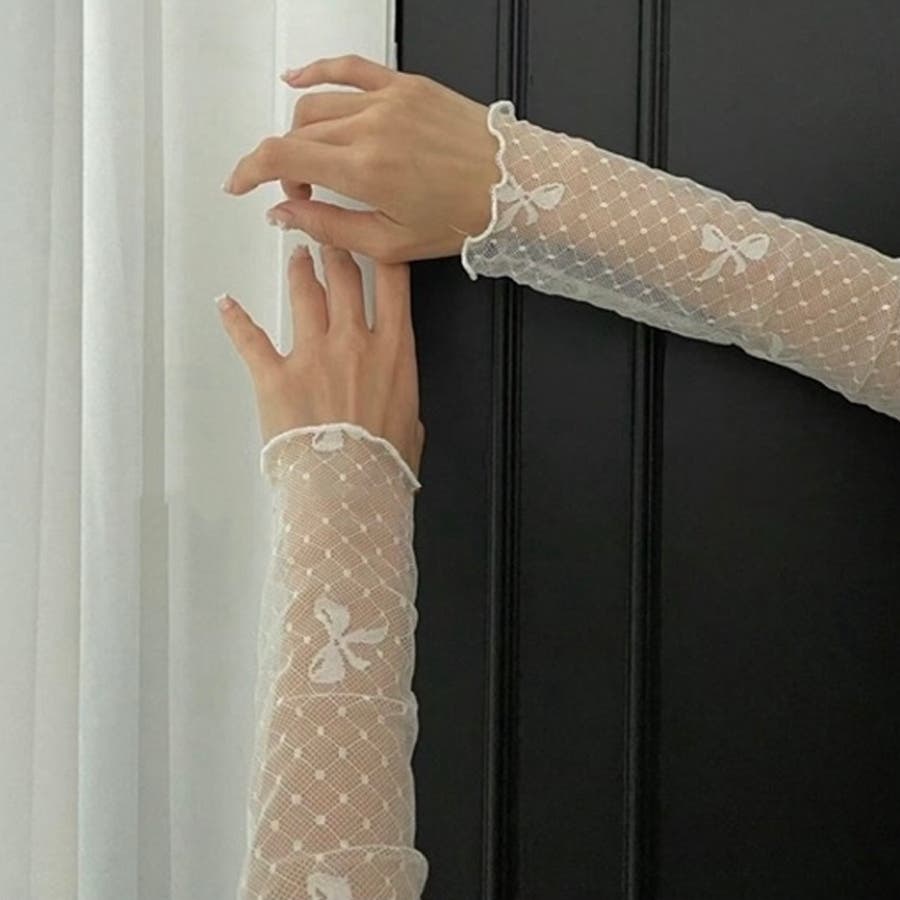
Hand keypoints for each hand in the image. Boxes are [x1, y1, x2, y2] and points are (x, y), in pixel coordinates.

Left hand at [216, 244, 424, 477]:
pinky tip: (226, 304)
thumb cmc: (383, 464)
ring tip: (296, 258)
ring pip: (305, 294)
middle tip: (329, 238)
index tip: (375, 239)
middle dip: (336, 250)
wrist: (349, 488)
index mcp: (393, 352)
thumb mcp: (411, 425)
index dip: (383, 253)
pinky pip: (251, 338)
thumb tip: (397, 403)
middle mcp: (353, 342)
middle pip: (345, 277)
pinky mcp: (276, 375)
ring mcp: (313, 355)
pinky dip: (235, 319)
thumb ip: (403, 400)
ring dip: (300, 271)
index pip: (392, 284)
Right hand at [222, 54, 500, 263]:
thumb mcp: (391, 244)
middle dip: (285, 168)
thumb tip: (286, 216)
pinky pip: (348, 68)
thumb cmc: (463, 217)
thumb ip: (330, 228)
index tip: (240, 184)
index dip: (250, 170)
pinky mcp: (405, 85)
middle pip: (296, 135)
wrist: (516, 186)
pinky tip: (297, 80)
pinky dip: (316, 72)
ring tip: (316, 163)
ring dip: (302, 135)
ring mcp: (387, 100)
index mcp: (365, 170)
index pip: (282, 158)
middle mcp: (370, 127)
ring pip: (316, 106)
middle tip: (301, 196)